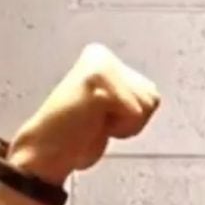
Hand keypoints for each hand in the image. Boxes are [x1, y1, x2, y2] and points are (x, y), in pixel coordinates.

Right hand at [6, 43, 160, 185]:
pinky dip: (122, 128)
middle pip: (152, 98)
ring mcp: (101, 66)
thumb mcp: (111, 105)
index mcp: (102, 57)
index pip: (150, 94)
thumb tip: (153, 96)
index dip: (132, 117)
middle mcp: (102, 55)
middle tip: (100, 121)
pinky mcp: (100, 80)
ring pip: (147, 105)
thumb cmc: (78, 132)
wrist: (50, 149)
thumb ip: (130, 95)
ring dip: (126, 125)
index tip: (103, 116)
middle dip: (132, 121)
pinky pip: (136, 113)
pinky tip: (96, 124)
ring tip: (97, 121)